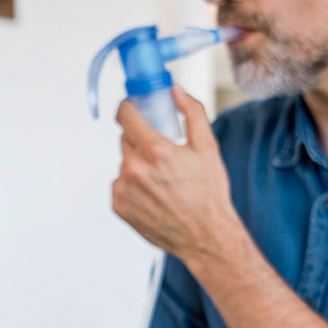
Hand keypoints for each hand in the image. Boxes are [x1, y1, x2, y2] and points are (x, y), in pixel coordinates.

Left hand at [113, 87, 241, 262]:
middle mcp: (135, 170)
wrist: (205, 237)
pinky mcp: (118, 205)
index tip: (134, 108)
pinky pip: (120, 184)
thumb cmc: (209, 195)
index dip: (129, 107)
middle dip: (140, 139)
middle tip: (161, 152)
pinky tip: (153, 195)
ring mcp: (123, 189)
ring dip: (138, 164)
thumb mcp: (207, 148)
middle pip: (125, 138)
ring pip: (124, 163)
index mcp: (156, 152)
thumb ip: (192, 112)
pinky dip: (132, 185)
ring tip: (162, 180)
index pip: (125, 115)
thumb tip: (175, 91)